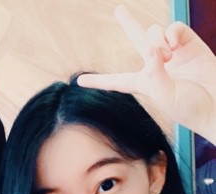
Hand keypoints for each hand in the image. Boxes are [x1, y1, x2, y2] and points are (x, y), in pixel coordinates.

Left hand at [77, 5, 215, 143]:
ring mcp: (173, 52)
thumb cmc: (189, 108)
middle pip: (138, 40)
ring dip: (155, 42)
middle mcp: (156, 65)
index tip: (80, 82)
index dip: (99, 81)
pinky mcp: (188, 43)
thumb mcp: (165, 96)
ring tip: (167, 56)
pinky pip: (172, 29)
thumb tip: (151, 49)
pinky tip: (173, 46)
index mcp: (144, 83)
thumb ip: (154, 73)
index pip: (117, 81)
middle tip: (119, 9)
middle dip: (129, 23)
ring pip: (152, 33)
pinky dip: (170, 35)